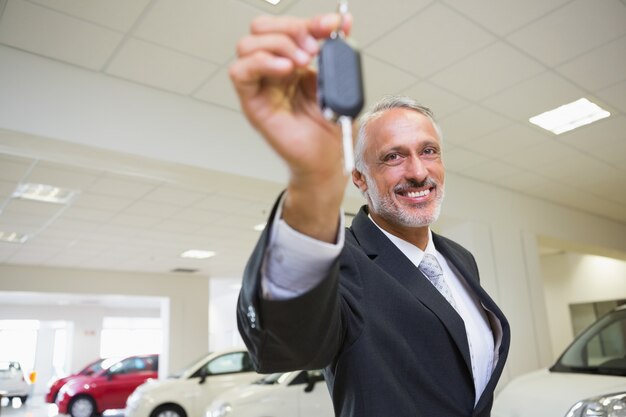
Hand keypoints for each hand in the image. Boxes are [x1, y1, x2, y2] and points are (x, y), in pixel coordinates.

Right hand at [230, 13, 353, 241]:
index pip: (288, 27)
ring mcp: (261, 86)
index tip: (333, 25)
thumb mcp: (338, 83)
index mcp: (293, 61)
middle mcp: (273, 70)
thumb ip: (336, 52)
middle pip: (262, 28)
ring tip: (303, 62)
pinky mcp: (252, 103)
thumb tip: (343, 22)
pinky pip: (240, 73)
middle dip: (290, 29)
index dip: (310, 22)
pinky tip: (285, 70)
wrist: (327, 159)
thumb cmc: (330, 127)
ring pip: (248, 45)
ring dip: (278, 45)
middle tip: (313, 48)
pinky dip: (261, 62)